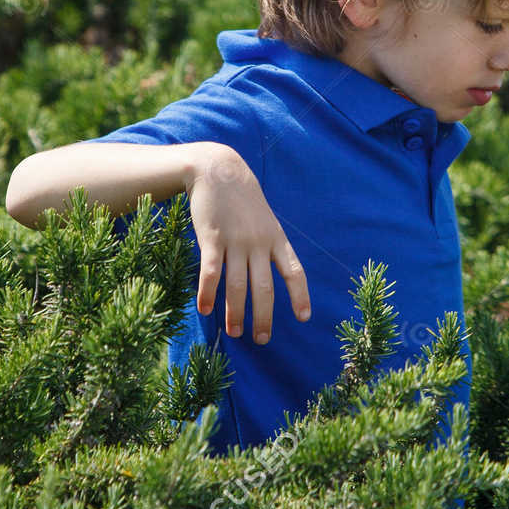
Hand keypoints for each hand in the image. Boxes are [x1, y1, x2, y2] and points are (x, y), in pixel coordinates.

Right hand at [184, 143, 310, 344]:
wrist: (218, 169)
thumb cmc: (242, 198)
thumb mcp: (265, 219)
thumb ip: (268, 245)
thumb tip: (271, 274)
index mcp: (276, 239)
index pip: (294, 272)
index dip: (300, 296)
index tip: (303, 317)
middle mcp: (259, 243)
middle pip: (265, 287)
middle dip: (264, 316)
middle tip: (261, 339)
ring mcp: (236, 241)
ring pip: (238, 285)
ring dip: (236, 312)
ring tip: (235, 333)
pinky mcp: (212, 238)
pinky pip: (211, 272)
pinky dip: (208, 292)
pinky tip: (205, 309)